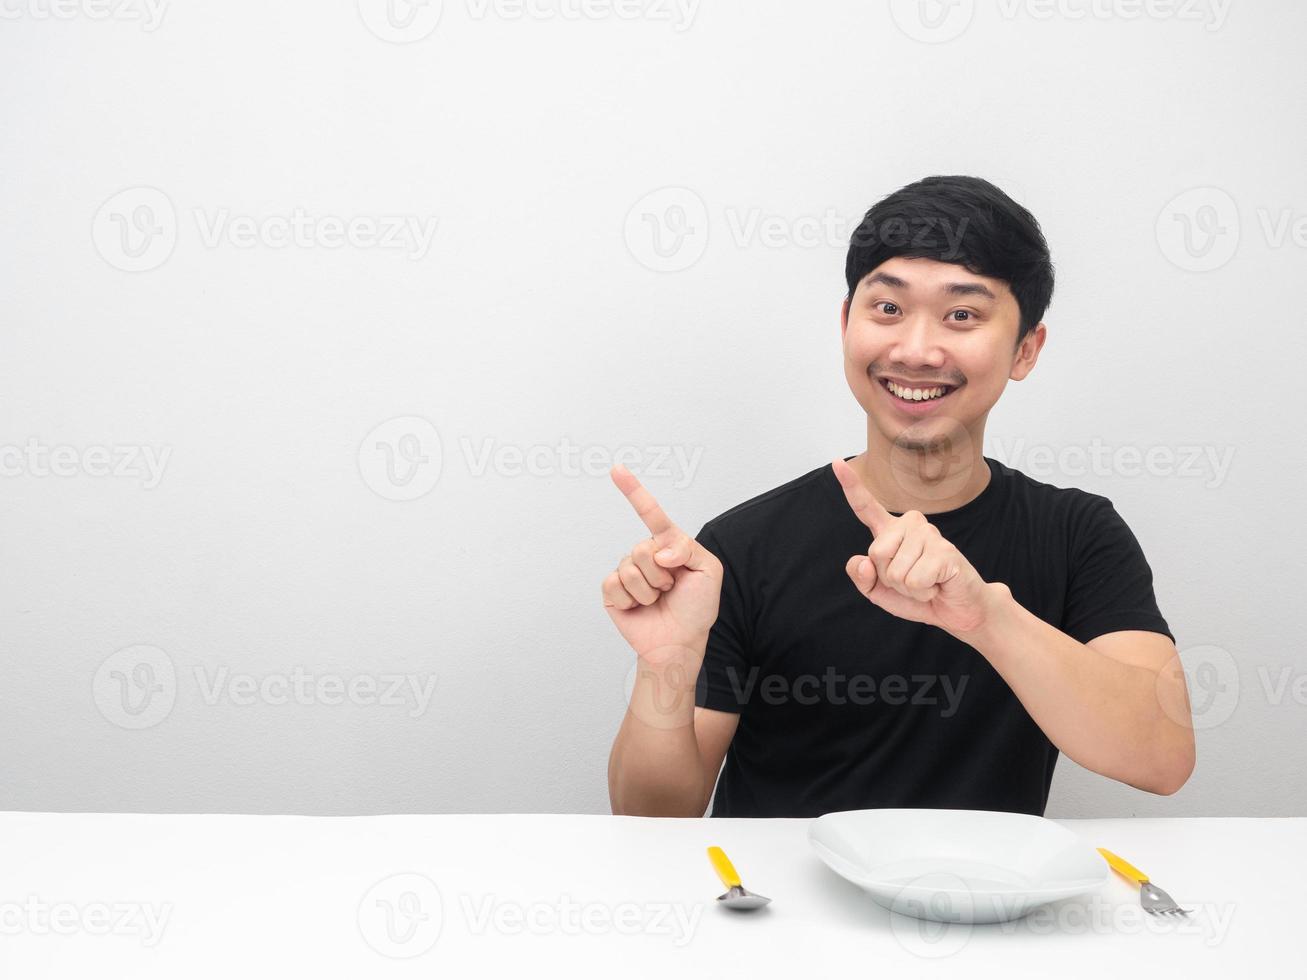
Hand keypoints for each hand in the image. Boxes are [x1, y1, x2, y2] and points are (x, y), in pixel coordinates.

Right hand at [602, 465, 722, 665]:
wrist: (679, 643)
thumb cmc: (697, 608)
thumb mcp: (708, 571)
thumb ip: (687, 548)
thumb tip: (658, 550)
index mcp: (668, 545)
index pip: (651, 514)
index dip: (633, 491)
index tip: (616, 470)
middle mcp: (646, 554)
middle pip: (643, 547)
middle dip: (661, 572)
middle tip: (671, 588)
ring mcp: (628, 572)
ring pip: (630, 567)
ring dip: (649, 589)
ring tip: (658, 599)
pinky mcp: (613, 591)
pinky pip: (614, 583)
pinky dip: (631, 599)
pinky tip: (640, 607)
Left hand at [831, 457, 1001, 637]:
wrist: (957, 609)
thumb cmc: (918, 595)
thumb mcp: (879, 591)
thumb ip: (862, 578)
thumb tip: (861, 562)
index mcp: (890, 531)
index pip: (866, 507)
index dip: (851, 486)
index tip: (837, 463)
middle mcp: (909, 524)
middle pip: (876, 553)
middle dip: (889, 579)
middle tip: (913, 580)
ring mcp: (929, 534)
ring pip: (895, 572)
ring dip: (908, 588)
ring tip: (927, 582)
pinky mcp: (944, 551)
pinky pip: (914, 581)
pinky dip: (922, 593)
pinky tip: (937, 584)